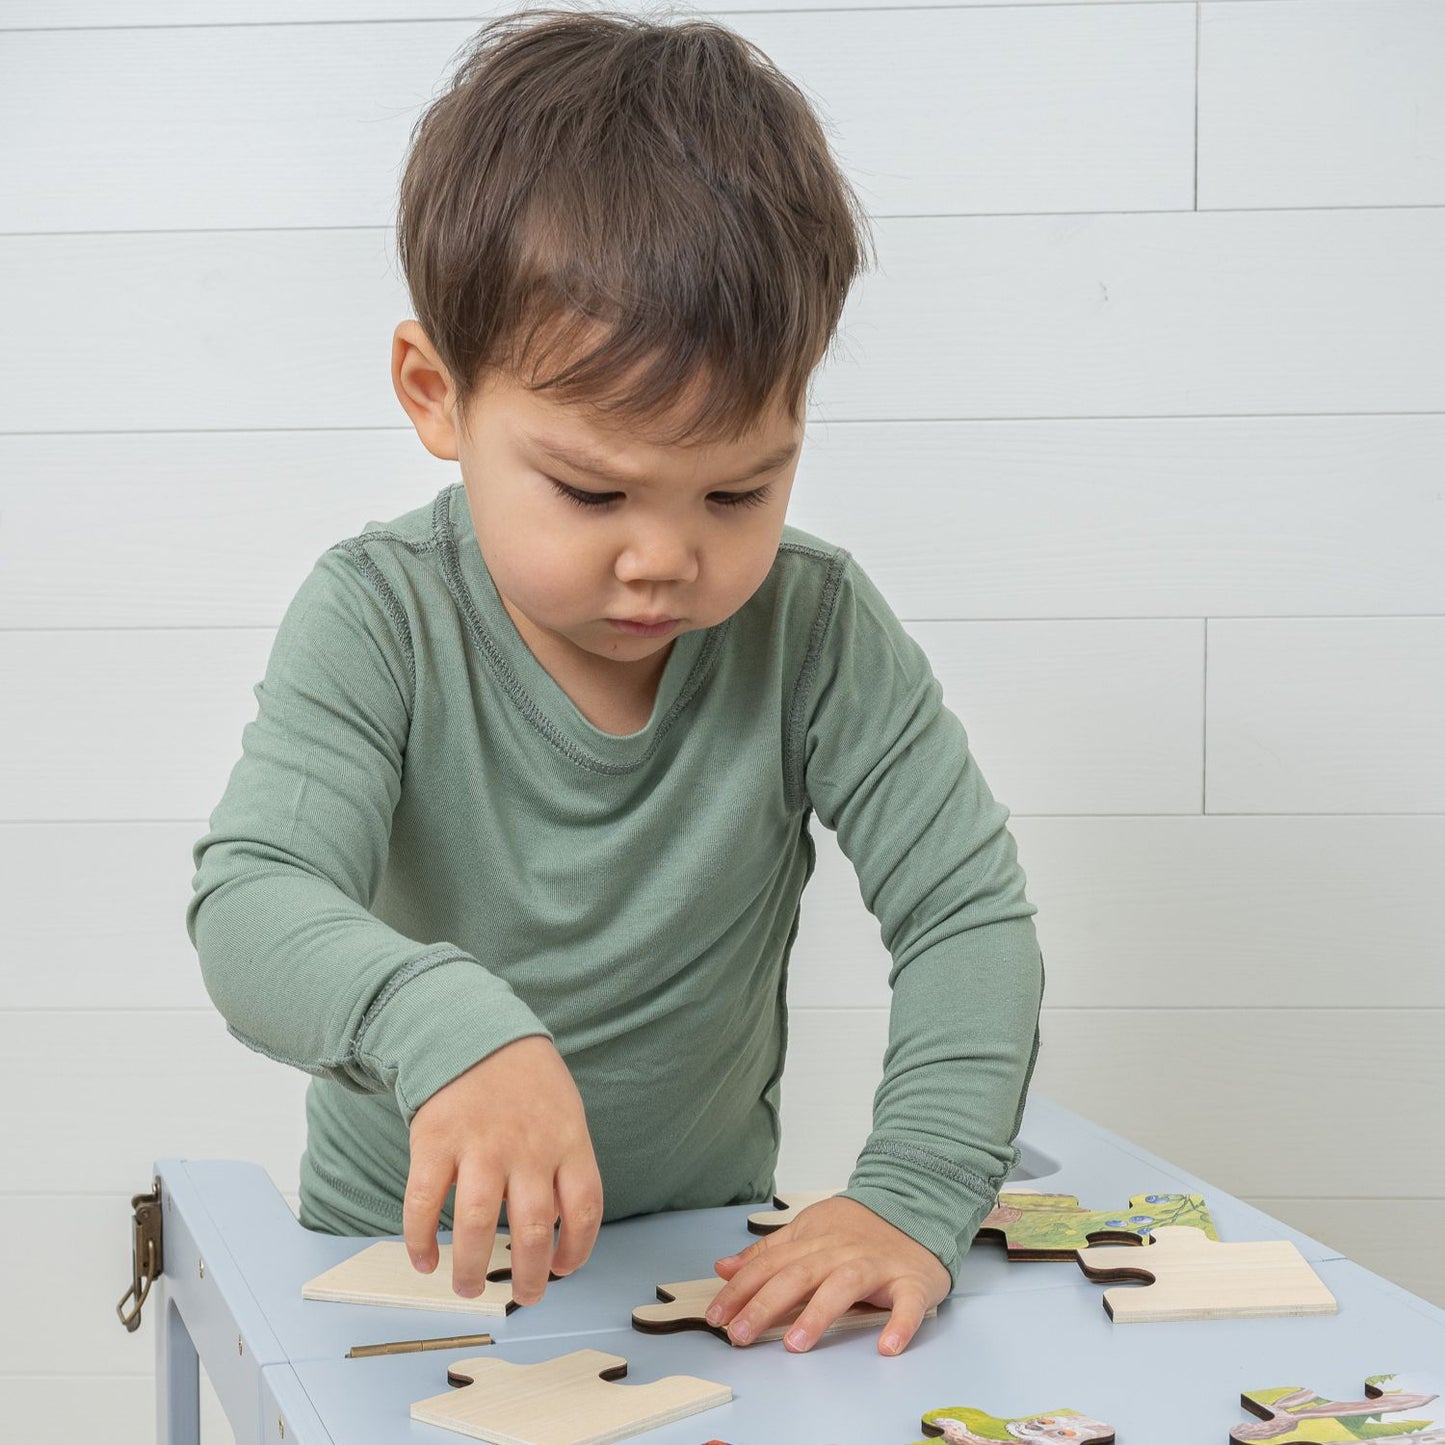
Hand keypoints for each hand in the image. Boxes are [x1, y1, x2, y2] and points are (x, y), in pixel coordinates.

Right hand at [404, 1035, 602, 1305]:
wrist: (473, 1028)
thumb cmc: (525, 1080)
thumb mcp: (564, 1111)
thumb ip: (564, 1163)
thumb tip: (557, 1228)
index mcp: (567, 1140)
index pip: (584, 1208)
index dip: (577, 1249)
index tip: (564, 1269)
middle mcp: (527, 1147)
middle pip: (533, 1229)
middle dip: (530, 1275)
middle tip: (525, 1296)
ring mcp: (479, 1145)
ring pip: (475, 1226)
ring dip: (470, 1269)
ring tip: (467, 1287)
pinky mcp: (435, 1140)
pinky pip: (423, 1203)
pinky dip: (420, 1241)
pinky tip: (425, 1260)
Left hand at [705, 1196, 949, 1355]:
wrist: (917, 1205)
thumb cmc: (858, 1228)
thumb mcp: (807, 1231)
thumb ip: (767, 1252)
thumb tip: (723, 1267)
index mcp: (813, 1241)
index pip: (769, 1265)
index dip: (740, 1290)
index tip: (716, 1317)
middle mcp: (840, 1252)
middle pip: (798, 1276)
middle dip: (765, 1305)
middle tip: (739, 1336)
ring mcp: (876, 1266)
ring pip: (844, 1286)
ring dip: (818, 1314)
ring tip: (795, 1344)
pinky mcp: (912, 1283)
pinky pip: (907, 1305)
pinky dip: (899, 1325)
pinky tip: (887, 1347)